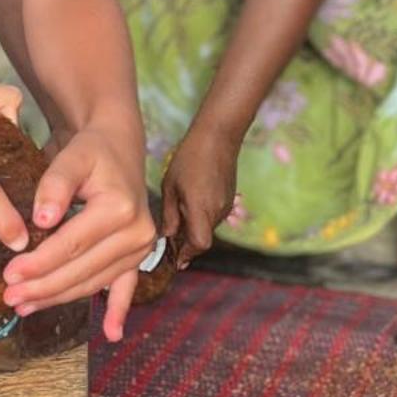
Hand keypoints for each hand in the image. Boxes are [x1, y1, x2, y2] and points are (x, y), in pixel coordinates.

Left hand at [0, 125, 155, 342]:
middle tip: (9, 298)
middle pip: (81, 270)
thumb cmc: (92, 151)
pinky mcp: (138, 255)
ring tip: (25, 307)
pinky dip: (118, 310)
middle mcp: (136, 233)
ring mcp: (140, 248)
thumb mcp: (72, 155)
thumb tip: (39, 219)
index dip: (39, 263)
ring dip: (59, 298)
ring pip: (93, 282)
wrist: (119, 146)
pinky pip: (126, 287)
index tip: (9, 275)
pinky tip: (112, 334)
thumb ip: (55, 184)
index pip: (71, 245)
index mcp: (120, 209)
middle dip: (43, 288)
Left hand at [160, 121, 240, 267]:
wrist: (218, 136)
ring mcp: (226, 205)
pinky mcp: (229, 198)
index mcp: (201, 209)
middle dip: (187, 243)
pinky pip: (214, 216)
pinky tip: (190, 202)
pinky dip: (201, 217)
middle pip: (203, 239)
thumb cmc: (189, 158)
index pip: (199, 245)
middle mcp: (217, 211)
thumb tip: (167, 236)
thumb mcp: (171, 186)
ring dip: (194, 228)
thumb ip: (169, 214)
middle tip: (170, 241)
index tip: (176, 260)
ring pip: (208, 228)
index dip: (187, 255)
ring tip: (177, 215)